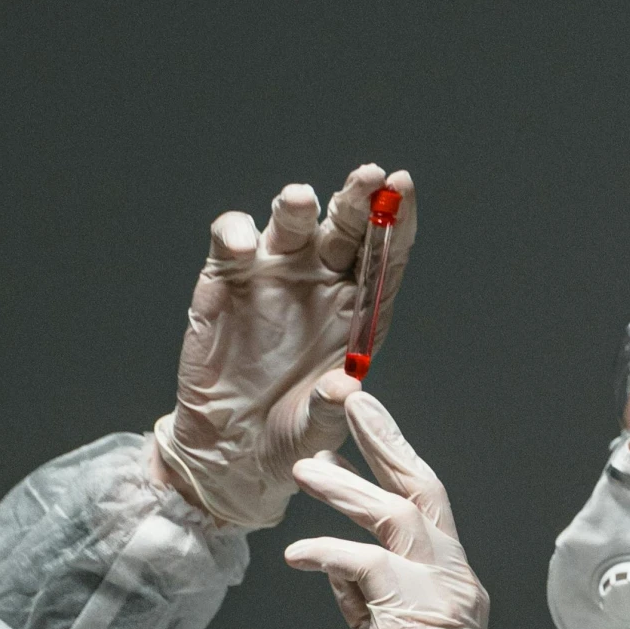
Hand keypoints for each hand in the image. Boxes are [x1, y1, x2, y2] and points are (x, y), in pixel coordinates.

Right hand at [153, 164, 415, 531]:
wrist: (230, 450)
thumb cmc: (287, 437)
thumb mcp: (315, 432)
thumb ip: (331, 408)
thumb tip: (342, 389)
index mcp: (358, 310)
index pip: (385, 254)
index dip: (397, 218)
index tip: (403, 186)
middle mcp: (320, 281)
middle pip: (345, 226)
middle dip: (356, 197)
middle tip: (367, 178)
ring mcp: (273, 275)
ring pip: (291, 222)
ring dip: (296, 205)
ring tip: (298, 201)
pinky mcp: (226, 279)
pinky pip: (231, 241)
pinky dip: (235, 233)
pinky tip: (242, 246)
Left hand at [285, 394, 517, 628]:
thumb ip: (372, 601)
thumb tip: (337, 562)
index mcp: (456, 586)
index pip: (428, 510)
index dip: (398, 463)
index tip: (370, 427)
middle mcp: (457, 582)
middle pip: (424, 492)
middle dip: (388, 443)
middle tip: (354, 402)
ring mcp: (441, 598)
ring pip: (397, 517)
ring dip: (349, 489)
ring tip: (305, 471)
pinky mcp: (413, 617)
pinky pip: (364, 564)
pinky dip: (327, 551)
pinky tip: (295, 553)